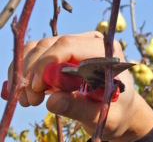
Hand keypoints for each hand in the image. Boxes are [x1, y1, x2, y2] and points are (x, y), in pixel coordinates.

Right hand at [7, 32, 152, 140]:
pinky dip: (27, 70)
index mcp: (105, 51)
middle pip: (51, 44)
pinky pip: (40, 54)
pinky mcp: (67, 53)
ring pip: (41, 47)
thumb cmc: (117, 111)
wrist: (122, 108)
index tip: (36, 88)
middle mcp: (91, 42)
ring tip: (29, 99)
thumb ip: (79, 108)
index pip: (69, 45)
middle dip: (33, 70)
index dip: (47, 63)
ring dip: (27, 71)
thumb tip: (52, 101)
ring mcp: (78, 44)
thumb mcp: (102, 115)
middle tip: (30, 99)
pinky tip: (28, 90)